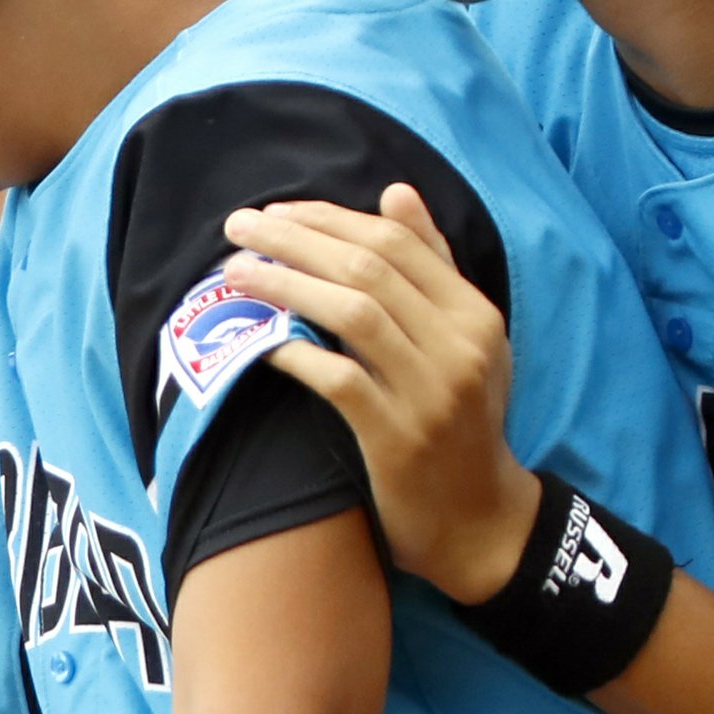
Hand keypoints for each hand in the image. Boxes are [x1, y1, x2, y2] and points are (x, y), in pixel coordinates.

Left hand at [219, 184, 541, 604]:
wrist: (479, 521)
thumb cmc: (462, 423)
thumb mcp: (466, 341)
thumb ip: (433, 266)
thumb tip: (396, 192)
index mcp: (475, 314)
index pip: (396, 243)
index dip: (330, 218)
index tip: (278, 212)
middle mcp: (458, 346)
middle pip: (367, 267)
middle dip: (295, 238)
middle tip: (238, 225)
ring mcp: (431, 393)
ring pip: (351, 313)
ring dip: (285, 284)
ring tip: (234, 271)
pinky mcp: (398, 439)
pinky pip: (338, 380)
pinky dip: (296, 352)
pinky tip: (261, 338)